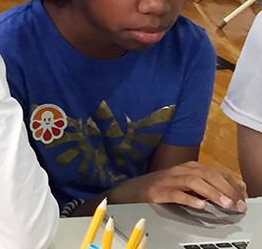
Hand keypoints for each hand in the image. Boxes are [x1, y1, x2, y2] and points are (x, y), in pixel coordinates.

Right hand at [108, 161, 247, 211]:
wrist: (130, 190)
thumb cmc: (159, 188)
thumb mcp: (185, 185)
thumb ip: (204, 186)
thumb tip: (229, 192)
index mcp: (187, 168)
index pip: (214, 171)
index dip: (231, 182)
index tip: (243, 195)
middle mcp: (179, 170)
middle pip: (207, 174)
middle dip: (226, 188)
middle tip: (238, 203)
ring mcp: (168, 180)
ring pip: (194, 182)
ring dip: (212, 193)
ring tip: (225, 204)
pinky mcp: (157, 191)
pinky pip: (175, 193)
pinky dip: (189, 198)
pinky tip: (200, 205)